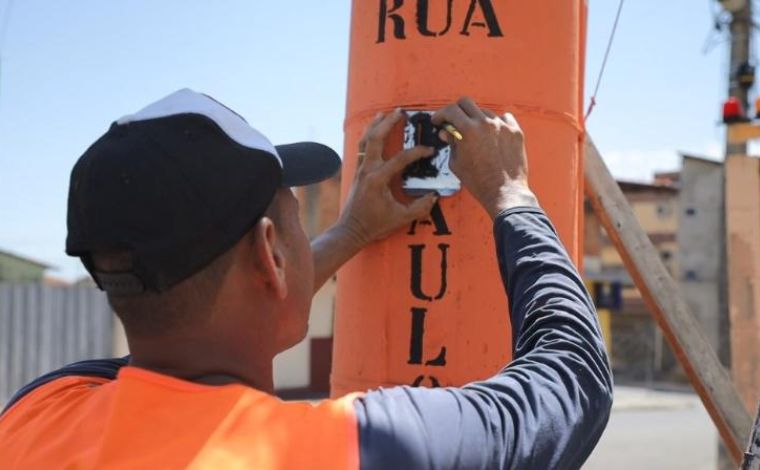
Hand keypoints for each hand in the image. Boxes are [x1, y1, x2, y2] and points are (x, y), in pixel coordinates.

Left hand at [338, 109, 438, 246]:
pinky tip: (374, 130)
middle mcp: (367, 170)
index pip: (400, 159)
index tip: (430, 151)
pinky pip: (362, 147)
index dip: (417, 152)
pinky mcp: (357, 172)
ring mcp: (360, 169)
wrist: (351, 230)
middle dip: (388, 123)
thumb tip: (435, 196)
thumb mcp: (401, 218)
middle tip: (400, 112)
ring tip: (384, 113)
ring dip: (375, 125)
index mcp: (378, 179)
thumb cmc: (374, 225)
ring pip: (365, 140)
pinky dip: (368, 135)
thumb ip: (420, 207)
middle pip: (376, 138)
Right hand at [432, 97, 537, 217]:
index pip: (450, 110)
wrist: (505, 193)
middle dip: (456, 110)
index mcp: (469, 130)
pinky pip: (504, 118)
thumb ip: (451, 143)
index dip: (441, 114)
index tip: (439, 120)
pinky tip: (492, 134)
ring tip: (475, 135)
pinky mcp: (515, 132)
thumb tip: (447, 132)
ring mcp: (503, 126)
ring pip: (485, 112)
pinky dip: (496, 123)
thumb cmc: (480, 182)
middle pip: (466, 102)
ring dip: (476, 119)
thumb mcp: (457, 163)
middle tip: (454, 120)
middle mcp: (486, 123)